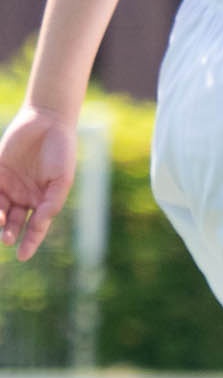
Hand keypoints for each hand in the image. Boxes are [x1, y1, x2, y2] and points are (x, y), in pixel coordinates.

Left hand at [0, 106, 79, 262]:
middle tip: (6, 238)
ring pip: (0, 210)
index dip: (30, 242)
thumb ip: (52, 202)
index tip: (22, 256)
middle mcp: (25, 196)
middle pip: (14, 222)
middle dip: (9, 233)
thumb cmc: (61, 151)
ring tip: (0, 221)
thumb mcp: (62, 180)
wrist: (47, 121)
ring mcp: (9, 185)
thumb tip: (41, 224)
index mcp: (44, 200)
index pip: (36, 227)